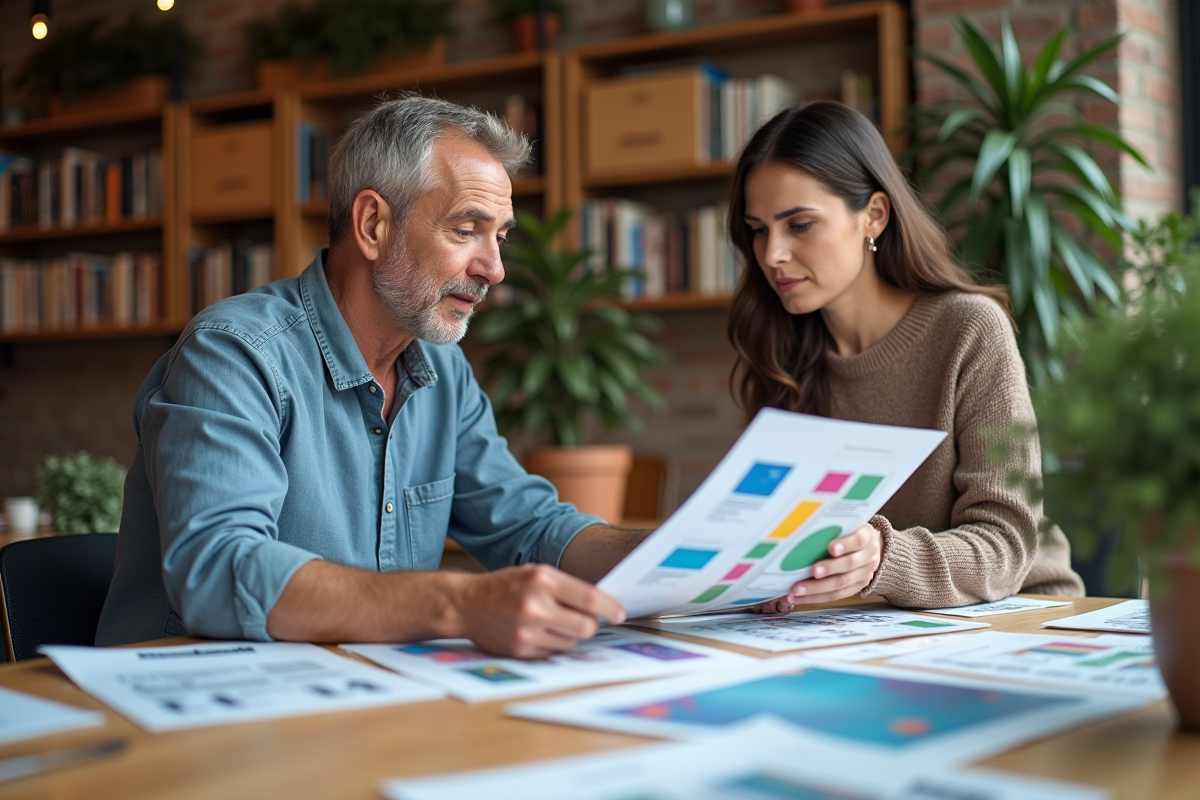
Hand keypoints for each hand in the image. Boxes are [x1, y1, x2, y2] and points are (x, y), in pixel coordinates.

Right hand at [457, 564, 625, 658]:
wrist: (466, 604)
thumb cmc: (506, 586)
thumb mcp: (536, 574)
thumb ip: (566, 587)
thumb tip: (602, 605)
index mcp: (541, 580)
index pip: (588, 597)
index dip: (609, 607)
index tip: (620, 613)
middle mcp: (535, 607)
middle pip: (586, 627)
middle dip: (589, 624)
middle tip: (583, 618)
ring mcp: (526, 632)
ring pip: (571, 641)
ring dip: (569, 634)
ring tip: (550, 622)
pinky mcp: (520, 651)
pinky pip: (553, 652)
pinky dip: (552, 644)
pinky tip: (537, 632)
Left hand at [754, 523, 881, 612]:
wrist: (869, 547)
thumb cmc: (849, 533)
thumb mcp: (847, 524)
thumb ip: (832, 528)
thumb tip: (802, 529)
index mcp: (867, 536)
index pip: (858, 540)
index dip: (845, 544)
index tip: (831, 547)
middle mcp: (869, 556)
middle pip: (850, 564)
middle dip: (829, 568)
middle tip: (813, 570)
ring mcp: (864, 574)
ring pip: (841, 584)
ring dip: (817, 589)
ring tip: (797, 590)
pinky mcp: (856, 588)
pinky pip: (836, 596)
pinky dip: (817, 597)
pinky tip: (800, 598)